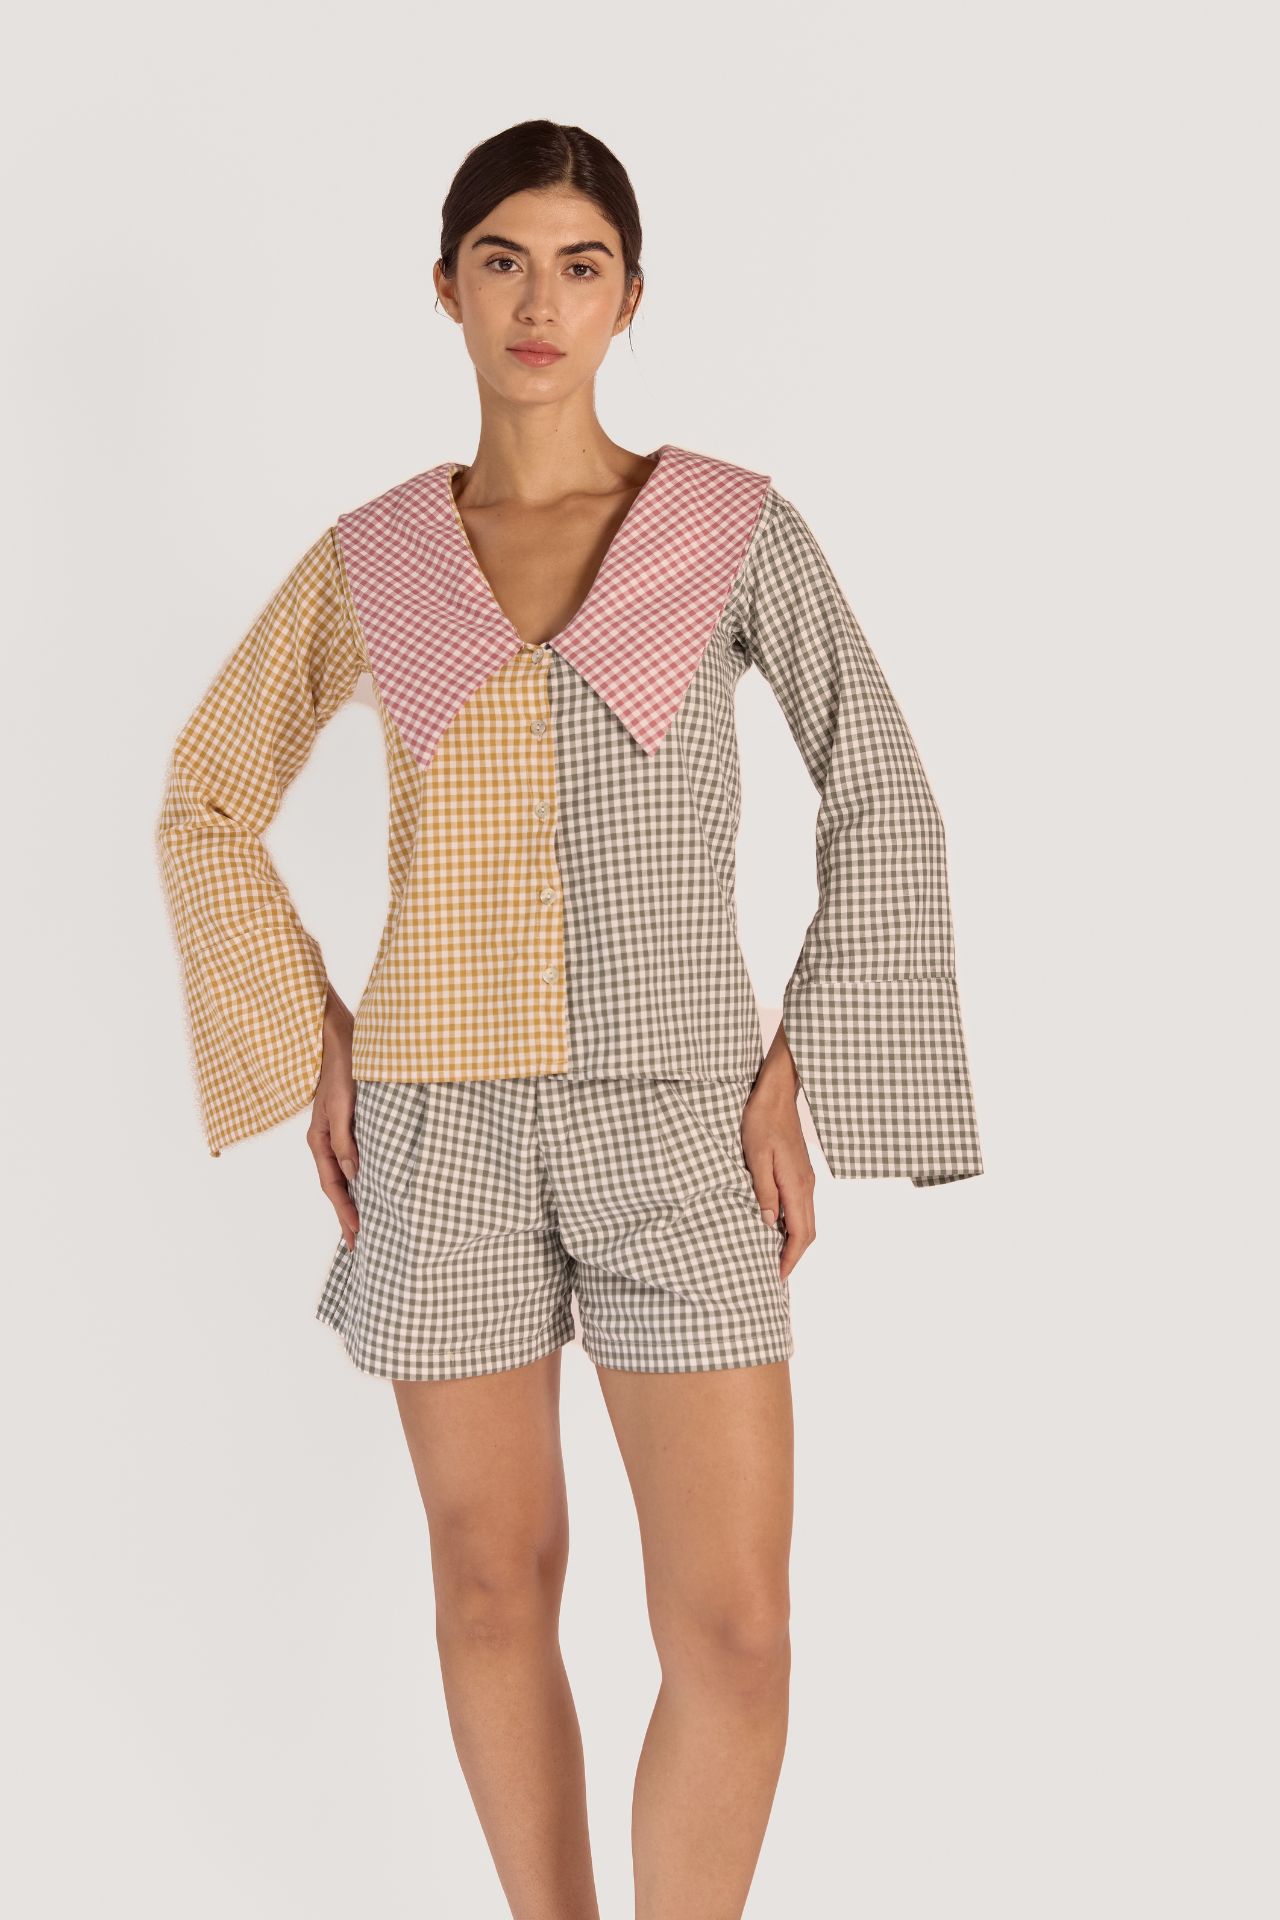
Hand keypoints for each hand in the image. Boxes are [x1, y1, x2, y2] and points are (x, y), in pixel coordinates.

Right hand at [308, 985, 360, 1251]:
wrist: (343, 1035)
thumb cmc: (343, 1068)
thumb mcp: (344, 1106)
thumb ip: (346, 1141)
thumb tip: (356, 1175)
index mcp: (319, 1140)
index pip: (333, 1186)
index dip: (345, 1213)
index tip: (358, 1237)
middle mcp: (326, 1140)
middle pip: (338, 1186)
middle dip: (349, 1214)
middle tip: (363, 1244)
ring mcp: (338, 1132)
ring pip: (347, 1174)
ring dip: (357, 1198)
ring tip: (370, 1223)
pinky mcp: (352, 1122)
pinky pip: (356, 1158)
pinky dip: (365, 1177)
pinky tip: (374, 1185)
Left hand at [741, 1068, 816, 1282]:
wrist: (776, 1095)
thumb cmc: (762, 1122)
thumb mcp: (755, 1157)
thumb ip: (763, 1191)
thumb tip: (767, 1222)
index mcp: (796, 1185)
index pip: (799, 1232)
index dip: (790, 1257)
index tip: (778, 1275)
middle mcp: (806, 1186)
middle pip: (808, 1231)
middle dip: (794, 1255)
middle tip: (775, 1273)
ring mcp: (806, 1179)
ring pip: (806, 1220)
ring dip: (793, 1241)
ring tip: (774, 1255)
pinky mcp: (800, 1173)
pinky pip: (801, 1207)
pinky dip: (792, 1224)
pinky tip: (775, 1226)